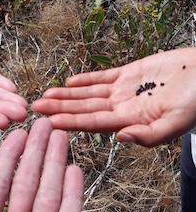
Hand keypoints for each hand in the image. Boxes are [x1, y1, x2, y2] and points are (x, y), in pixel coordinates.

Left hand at [33, 48, 195, 145]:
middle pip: (85, 108)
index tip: (49, 122)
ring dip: (67, 94)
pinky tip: (69, 81)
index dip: (71, 121)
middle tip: (35, 108)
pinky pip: (104, 76)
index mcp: (132, 121)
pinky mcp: (131, 73)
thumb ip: (150, 135)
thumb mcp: (177, 122)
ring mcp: (125, 90)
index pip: (94, 123)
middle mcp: (124, 107)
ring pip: (89, 93)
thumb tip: (120, 138)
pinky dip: (87, 78)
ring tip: (45, 95)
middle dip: (60, 108)